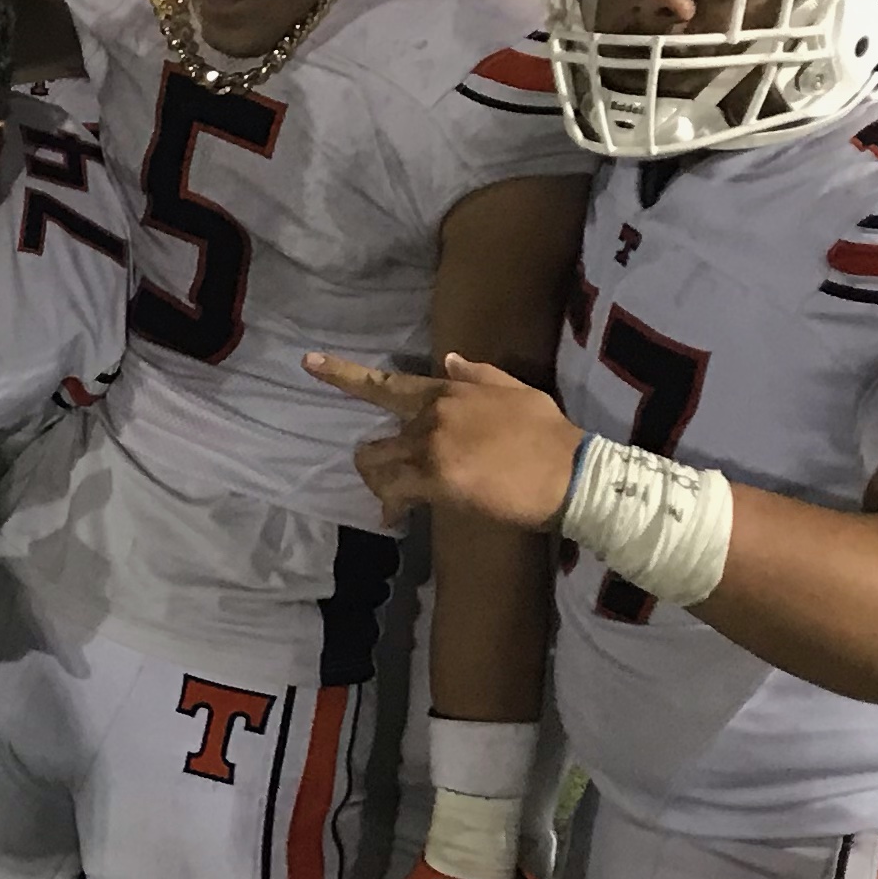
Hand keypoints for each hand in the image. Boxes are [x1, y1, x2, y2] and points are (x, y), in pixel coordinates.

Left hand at [308, 351, 583, 530]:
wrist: (569, 472)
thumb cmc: (549, 435)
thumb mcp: (517, 392)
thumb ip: (478, 375)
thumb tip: (449, 359)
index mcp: (449, 390)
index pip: (386, 383)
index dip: (343, 374)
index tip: (308, 363)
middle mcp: (432, 415)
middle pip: (380, 439)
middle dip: (379, 462)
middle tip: (394, 483)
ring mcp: (431, 447)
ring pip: (378, 466)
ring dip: (381, 485)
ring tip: (396, 501)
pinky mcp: (436, 480)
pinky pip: (394, 493)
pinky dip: (391, 507)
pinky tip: (397, 518)